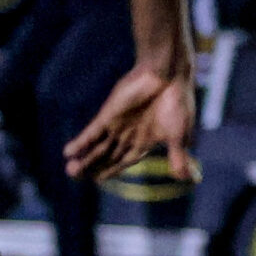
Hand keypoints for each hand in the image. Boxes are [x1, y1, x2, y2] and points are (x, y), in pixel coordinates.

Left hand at [66, 66, 198, 184]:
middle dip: (91, 167)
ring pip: (97, 147)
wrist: (168, 75)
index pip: (124, 161)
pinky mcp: (108, 115)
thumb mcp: (179, 135)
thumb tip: (186, 179)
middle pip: (106, 156)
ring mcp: (117, 126)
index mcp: (145, 141)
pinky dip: (81, 143)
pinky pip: (92, 132)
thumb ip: (178, 157)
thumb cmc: (177, 103)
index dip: (111, 170)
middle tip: (74, 175)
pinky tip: (68, 152)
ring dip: (84, 159)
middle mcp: (128, 135)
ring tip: (70, 170)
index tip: (97, 179)